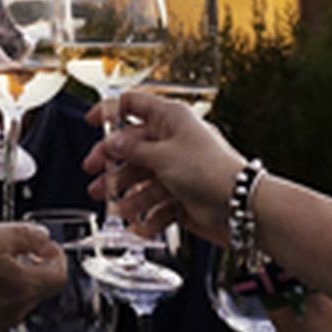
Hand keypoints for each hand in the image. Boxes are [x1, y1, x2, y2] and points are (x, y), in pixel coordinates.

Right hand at [0, 221, 67, 331]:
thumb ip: (24, 235)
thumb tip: (42, 236)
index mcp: (24, 287)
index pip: (59, 275)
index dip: (55, 255)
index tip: (43, 244)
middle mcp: (15, 311)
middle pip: (38, 287)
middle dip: (29, 265)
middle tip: (8, 248)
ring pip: (15, 298)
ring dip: (8, 280)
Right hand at [86, 90, 245, 244]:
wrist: (240, 207)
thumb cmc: (209, 171)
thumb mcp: (162, 156)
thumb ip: (132, 150)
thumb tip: (113, 142)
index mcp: (171, 119)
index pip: (135, 105)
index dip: (111, 111)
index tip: (91, 121)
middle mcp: (174, 141)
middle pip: (133, 147)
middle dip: (112, 163)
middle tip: (94, 176)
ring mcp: (178, 169)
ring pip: (144, 179)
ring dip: (129, 195)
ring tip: (116, 208)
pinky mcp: (183, 195)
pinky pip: (159, 204)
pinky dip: (149, 216)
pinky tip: (140, 227)